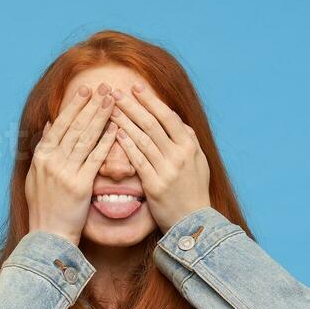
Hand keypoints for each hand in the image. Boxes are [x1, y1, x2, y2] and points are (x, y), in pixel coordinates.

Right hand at [25, 83, 118, 242]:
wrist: (49, 235)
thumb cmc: (44, 206)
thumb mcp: (35, 175)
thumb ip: (42, 148)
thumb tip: (48, 124)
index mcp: (40, 157)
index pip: (60, 125)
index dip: (74, 106)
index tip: (86, 90)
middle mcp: (51, 162)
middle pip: (75, 127)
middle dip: (90, 105)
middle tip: (104, 87)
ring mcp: (65, 173)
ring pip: (86, 138)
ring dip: (100, 117)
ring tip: (113, 100)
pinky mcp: (80, 185)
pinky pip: (95, 158)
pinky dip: (106, 141)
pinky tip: (116, 127)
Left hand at [109, 83, 211, 232]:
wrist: (193, 220)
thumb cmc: (194, 189)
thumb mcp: (199, 161)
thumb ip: (188, 139)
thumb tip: (176, 121)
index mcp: (189, 145)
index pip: (167, 116)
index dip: (150, 100)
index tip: (136, 87)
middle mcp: (179, 155)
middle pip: (152, 124)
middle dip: (132, 106)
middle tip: (116, 92)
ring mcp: (166, 170)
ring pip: (142, 139)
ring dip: (125, 121)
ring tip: (110, 109)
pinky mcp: (154, 185)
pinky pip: (138, 161)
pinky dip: (126, 145)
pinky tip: (115, 134)